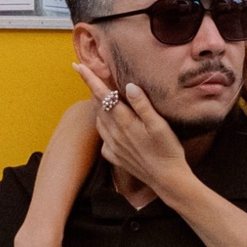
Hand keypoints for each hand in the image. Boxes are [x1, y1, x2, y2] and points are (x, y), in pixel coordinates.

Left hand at [96, 80, 190, 198]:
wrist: (167, 180)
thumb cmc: (168, 151)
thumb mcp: (160, 125)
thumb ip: (143, 105)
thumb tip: (128, 86)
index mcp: (125, 122)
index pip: (102, 95)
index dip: (90, 79)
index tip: (78, 66)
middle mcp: (114, 133)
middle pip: (98, 106)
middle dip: (92, 89)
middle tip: (88, 74)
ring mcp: (113, 146)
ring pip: (99, 121)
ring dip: (97, 106)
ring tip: (99, 96)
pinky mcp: (115, 156)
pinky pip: (103, 138)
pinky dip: (103, 126)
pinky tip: (110, 125)